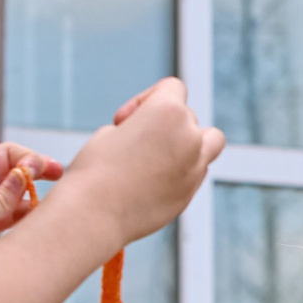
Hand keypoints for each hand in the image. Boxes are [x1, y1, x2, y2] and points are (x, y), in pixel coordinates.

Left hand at [0, 143, 64, 243]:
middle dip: (37, 171)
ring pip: (16, 196)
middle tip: (58, 172)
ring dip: (35, 197)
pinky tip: (42, 222)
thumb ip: (3, 195)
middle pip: (13, 172)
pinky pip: (14, 218)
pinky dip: (30, 217)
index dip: (28, 158)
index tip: (45, 170)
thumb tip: (25, 172)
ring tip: (52, 204)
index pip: (6, 155)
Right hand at [67, 78, 225, 243]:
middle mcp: (190, 136)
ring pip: (210, 143)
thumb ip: (143, 127)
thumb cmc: (94, 169)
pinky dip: (182, 171)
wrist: (92, 214)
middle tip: (131, 143)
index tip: (123, 121)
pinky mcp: (190, 193)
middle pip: (188, 116)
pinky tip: (152, 181)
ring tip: (158, 155)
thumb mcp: (111, 131)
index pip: (173, 88)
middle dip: (162, 124)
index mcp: (169, 111)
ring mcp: (194, 167)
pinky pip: (196, 172)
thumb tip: (161, 141)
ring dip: (190, 143)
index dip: (145, 99)